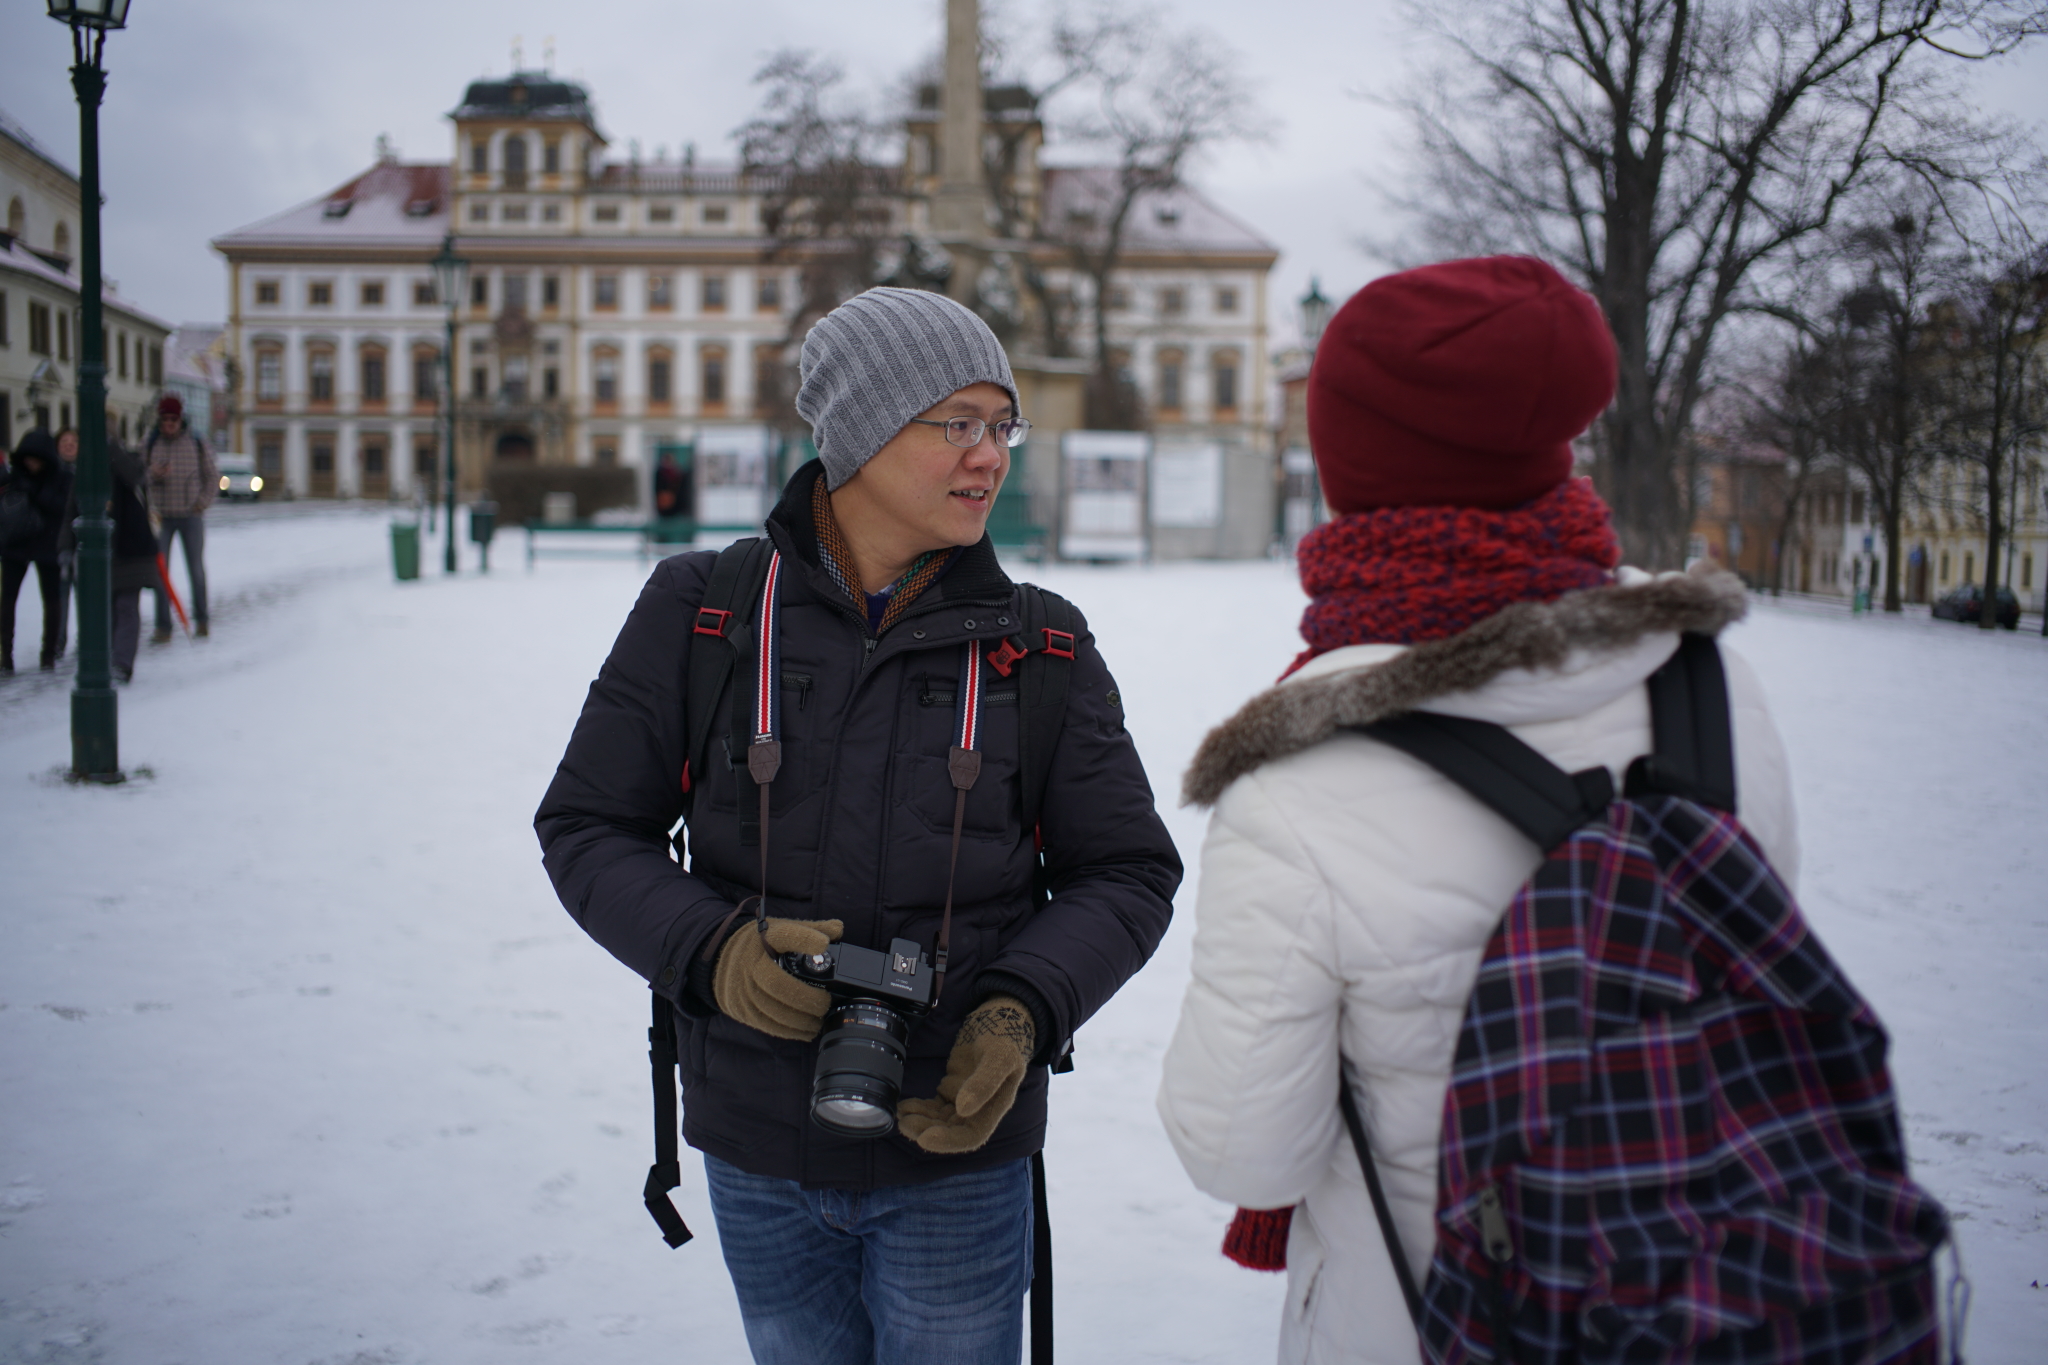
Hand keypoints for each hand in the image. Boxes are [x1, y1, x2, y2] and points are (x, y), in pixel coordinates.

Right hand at [712, 917, 843, 1040]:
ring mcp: (745, 988)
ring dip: (801, 1019)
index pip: (784, 935)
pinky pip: (768, 1024)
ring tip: (819, 1020)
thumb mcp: (782, 930)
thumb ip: (811, 929)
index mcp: (767, 938)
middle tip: (825, 1003)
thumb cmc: (760, 945)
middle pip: (779, 984)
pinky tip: (806, 1030)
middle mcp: (753, 963)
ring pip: (774, 1009)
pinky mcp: (743, 1009)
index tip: (822, 944)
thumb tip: (838, 929)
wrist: (722, 959)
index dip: (804, 939)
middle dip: (807, 998)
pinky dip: (790, 1031)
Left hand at [897, 996, 1034, 1153]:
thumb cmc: (1005, 1039)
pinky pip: (934, 1107)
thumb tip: (964, 1109)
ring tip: (901, 1113)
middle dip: (927, 1130)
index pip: (971, 1136)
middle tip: (905, 1122)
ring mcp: (964, 1100)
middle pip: (951, 1131)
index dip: (948, 1141)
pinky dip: (920, 1109)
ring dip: (920, 1121)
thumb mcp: (999, 1057)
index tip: (924, 1138)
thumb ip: (984, 1083)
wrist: (999, 1020)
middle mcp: (979, 1109)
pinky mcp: (953, 1089)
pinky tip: (905, 1105)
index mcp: (994, 1107)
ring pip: (939, 1121)